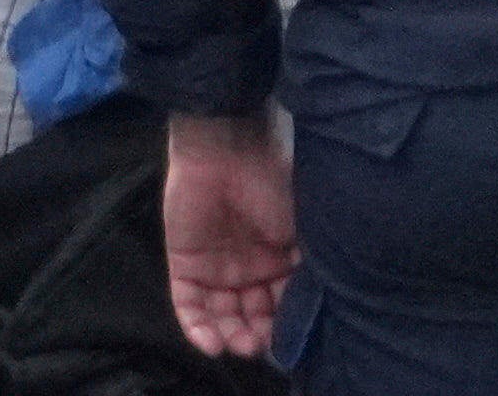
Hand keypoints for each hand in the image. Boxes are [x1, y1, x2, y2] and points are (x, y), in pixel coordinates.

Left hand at [163, 108, 296, 360]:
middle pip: (251, 313)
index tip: (287, 338)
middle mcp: (249, 267)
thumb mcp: (301, 225)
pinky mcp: (184, 266)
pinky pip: (188, 305)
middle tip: (258, 345)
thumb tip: (313, 305)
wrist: (225, 152)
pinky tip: (210, 343)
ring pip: (221, 314)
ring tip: (238, 346)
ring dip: (229, 334)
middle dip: (256, 333)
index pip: (282, 301)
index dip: (284, 323)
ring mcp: (215, 268)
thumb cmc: (272, 184)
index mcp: (280, 257)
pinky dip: (197, 327)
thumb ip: (305, 264)